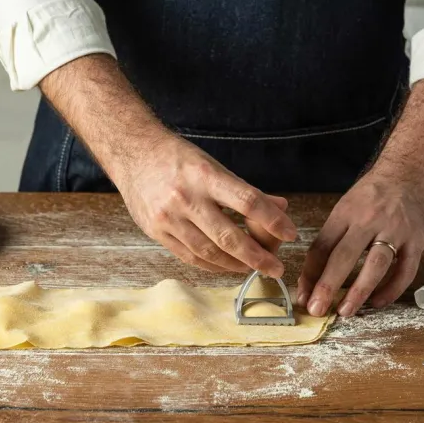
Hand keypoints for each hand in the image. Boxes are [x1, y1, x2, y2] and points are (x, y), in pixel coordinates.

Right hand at [114, 134, 296, 276]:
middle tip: (277, 268)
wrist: (132, 154)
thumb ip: (245, 191)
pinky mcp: (156, 232)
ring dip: (236, 265)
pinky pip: (190, 257)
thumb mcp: (213, 166)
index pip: (248, 201)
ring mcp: (169, 218)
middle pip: (229, 236)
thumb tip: (281, 208)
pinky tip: (228, 266)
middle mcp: (186, 198)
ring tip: (254, 268)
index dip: (273, 220)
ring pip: (209, 252)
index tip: (291, 233)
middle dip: (258, 256)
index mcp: (205, 176)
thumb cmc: (178, 158)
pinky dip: (212, 265)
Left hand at [296, 166, 423, 316]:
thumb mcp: (346, 208)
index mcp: (345, 213)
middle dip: (327, 285)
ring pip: (375, 265)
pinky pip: (405, 270)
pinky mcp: (417, 240)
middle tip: (316, 309)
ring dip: (359, 291)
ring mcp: (395, 230)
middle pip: (344, 256)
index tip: (302, 296)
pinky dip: (391, 289)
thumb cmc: (372, 196)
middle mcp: (368, 220)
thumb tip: (311, 276)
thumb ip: (331, 239)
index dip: (310, 274)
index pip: (322, 246)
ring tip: (345, 311)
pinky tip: (377, 302)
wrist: (410, 173)